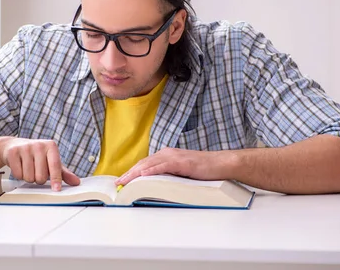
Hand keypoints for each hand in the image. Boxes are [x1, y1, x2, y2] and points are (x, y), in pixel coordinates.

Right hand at [1, 139, 79, 190]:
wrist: (15, 145)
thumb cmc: (37, 155)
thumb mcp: (51, 161)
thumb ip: (63, 173)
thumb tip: (76, 182)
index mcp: (51, 146)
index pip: (55, 166)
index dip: (56, 179)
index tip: (57, 189)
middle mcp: (39, 145)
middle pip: (41, 176)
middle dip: (39, 179)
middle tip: (37, 171)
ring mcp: (25, 148)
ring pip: (29, 177)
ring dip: (28, 177)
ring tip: (28, 168)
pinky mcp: (13, 152)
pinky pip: (18, 174)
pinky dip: (19, 175)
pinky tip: (20, 166)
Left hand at [115, 147, 235, 185]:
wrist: (222, 164)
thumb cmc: (205, 171)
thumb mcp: (183, 174)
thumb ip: (170, 176)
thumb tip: (156, 186)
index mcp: (167, 155)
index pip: (145, 164)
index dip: (132, 172)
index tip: (122, 180)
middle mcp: (168, 153)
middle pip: (143, 163)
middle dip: (129, 173)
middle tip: (117, 183)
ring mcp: (174, 156)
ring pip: (149, 164)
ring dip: (134, 173)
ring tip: (123, 181)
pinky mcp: (180, 162)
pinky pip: (161, 166)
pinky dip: (150, 171)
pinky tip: (141, 175)